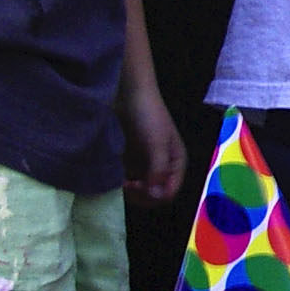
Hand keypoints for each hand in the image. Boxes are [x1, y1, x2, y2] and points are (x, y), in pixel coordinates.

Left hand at [118, 81, 186, 205]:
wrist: (128, 93)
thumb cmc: (148, 117)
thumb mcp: (156, 145)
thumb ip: (158, 172)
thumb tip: (155, 197)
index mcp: (176, 163)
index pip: (169, 192)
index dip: (153, 195)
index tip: (135, 186)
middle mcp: (163, 166)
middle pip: (154, 193)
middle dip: (140, 194)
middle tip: (124, 185)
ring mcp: (146, 162)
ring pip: (140, 187)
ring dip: (129, 189)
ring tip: (117, 180)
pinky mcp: (131, 158)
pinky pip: (129, 177)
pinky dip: (122, 180)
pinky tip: (113, 174)